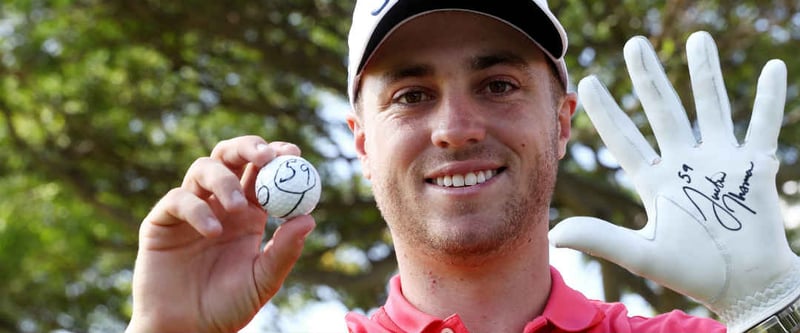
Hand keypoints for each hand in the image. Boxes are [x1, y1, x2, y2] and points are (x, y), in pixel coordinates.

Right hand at [127, 136, 315, 332]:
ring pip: (203, 168)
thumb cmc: (228, 307)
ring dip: (224, 179)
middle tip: (265, 156)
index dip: (276, 155)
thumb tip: (309, 218)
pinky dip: (197, 209)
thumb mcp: (264, 280)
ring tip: (238, 206)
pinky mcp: (162, 222)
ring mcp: (190, 209)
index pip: (262, 171)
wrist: (188, 330)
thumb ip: (284, 251)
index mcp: (250, 212)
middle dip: (248, 147)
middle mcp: (219, 204)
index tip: (293, 154)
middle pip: (231, 156)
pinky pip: (177, 200)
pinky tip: (213, 231)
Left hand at [549, 31, 799, 331]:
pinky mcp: (753, 168)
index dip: (606, 112)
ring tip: (698, 37)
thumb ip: (603, 238)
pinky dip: (769, 100)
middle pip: (663, 111)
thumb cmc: (693, 271)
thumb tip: (555, 234)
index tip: (586, 82)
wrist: (744, 287)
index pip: (625, 139)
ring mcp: (719, 162)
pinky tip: (772, 67)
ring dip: (704, 74)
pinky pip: (762, 126)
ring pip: (710, 107)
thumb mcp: (644, 253)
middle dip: (650, 78)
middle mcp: (684, 164)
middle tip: (635, 45)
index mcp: (655, 182)